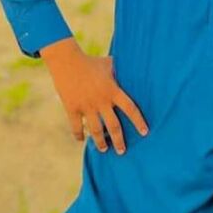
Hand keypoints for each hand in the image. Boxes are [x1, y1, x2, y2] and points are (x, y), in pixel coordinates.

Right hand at [40, 37, 148, 154]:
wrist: (67, 61)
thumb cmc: (91, 61)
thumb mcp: (109, 64)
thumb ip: (120, 71)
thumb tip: (134, 67)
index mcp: (113, 91)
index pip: (130, 109)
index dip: (138, 122)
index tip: (145, 132)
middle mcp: (101, 101)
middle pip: (114, 126)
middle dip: (119, 141)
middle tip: (122, 151)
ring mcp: (86, 106)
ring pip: (96, 130)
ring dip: (101, 142)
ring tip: (104, 149)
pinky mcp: (72, 108)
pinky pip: (76, 126)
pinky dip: (79, 135)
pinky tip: (82, 140)